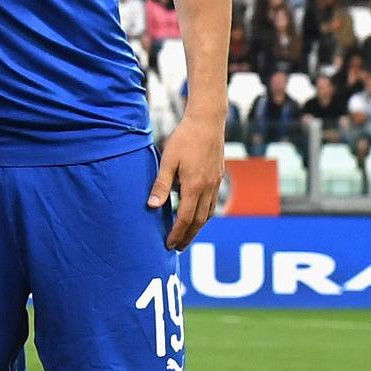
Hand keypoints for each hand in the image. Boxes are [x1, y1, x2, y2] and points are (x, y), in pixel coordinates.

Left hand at [150, 113, 225, 249]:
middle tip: (177, 248)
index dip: (177, 233)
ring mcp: (216, 183)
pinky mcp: (218, 177)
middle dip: (188, 236)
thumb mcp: (167, 161)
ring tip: (186, 236)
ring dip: (197, 227)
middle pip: (199, 220)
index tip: (169, 244)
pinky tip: (198, 216)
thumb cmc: (184, 139)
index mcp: (194, 185)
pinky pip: (213, 203)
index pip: (186, 217)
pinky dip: (205, 214)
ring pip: (209, 213)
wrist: (207, 122)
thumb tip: (151, 206)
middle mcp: (208, 188)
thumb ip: (160, 185)